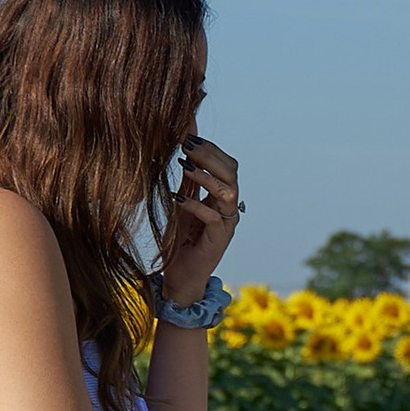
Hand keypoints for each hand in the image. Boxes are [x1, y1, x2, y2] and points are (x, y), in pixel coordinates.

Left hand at [161, 136, 242, 301]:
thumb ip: (188, 177)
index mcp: (222, 196)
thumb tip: (184, 143)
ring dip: (207, 176)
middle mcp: (228, 207)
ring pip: (227, 191)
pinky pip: (213, 217)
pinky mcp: (219, 240)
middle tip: (188, 145)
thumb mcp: (182, 201)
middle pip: (231, 172)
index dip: (210, 148)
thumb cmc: (181, 239)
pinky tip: (178, 200)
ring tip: (184, 167)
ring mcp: (226, 224)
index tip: (187, 136)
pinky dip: (196, 205)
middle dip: (210, 155)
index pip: (226, 164)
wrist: (181, 275)